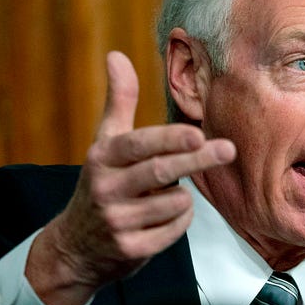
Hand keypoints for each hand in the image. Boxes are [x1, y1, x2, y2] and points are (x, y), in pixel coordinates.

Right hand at [26, 51, 235, 304]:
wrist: (76, 248)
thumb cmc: (102, 184)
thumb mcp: (105, 143)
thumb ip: (118, 101)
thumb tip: (116, 55)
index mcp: (102, 158)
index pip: (138, 145)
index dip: (168, 140)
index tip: (197, 134)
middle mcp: (106, 189)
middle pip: (160, 172)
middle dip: (197, 160)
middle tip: (228, 149)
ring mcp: (117, 221)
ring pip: (174, 203)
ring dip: (182, 197)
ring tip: (166, 196)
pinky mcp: (131, 249)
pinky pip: (174, 229)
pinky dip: (179, 220)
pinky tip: (164, 217)